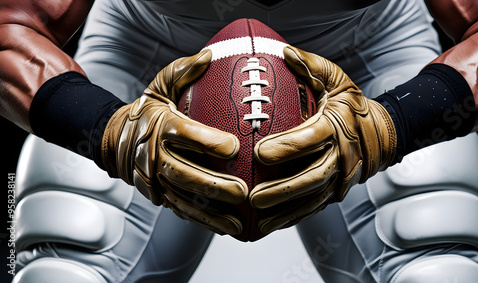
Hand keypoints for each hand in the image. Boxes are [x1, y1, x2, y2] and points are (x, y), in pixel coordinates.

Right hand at [101, 50, 247, 234]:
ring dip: (210, 212)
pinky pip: (181, 210)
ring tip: (237, 223)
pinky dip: (202, 221)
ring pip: (183, 198)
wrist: (115, 137)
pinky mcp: (158, 195)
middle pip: (184, 173)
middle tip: (241, 191)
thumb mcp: (161, 85)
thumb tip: (211, 55)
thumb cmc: (146, 110)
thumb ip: (185, 71)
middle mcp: (155, 155)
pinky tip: (225, 228)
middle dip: (213, 185)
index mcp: (161, 126)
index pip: (184, 134)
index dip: (208, 141)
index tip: (233, 147)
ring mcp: (155, 179)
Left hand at [249, 46, 396, 233]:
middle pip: (313, 176)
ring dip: (286, 211)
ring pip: (314, 198)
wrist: (383, 133)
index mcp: (336, 126)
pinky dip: (294, 218)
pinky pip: (316, 207)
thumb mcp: (336, 80)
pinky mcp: (337, 191)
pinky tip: (272, 225)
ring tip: (259, 221)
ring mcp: (341, 178)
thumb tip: (284, 52)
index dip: (287, 147)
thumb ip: (311, 66)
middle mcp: (341, 155)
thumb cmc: (353, 106)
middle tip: (255, 197)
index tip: (259, 152)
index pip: (312, 138)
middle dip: (283, 189)